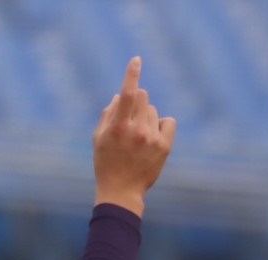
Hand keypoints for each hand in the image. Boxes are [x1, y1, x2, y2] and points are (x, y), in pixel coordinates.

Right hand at [92, 57, 176, 216]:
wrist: (121, 192)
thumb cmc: (106, 164)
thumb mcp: (99, 139)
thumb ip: (108, 114)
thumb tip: (122, 95)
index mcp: (117, 128)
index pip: (128, 94)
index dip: (132, 74)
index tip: (137, 60)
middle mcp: (136, 131)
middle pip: (143, 97)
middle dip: (136, 102)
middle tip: (129, 120)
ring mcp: (152, 139)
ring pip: (153, 111)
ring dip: (146, 117)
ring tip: (137, 138)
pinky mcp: (164, 146)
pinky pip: (168, 121)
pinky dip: (162, 124)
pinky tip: (153, 137)